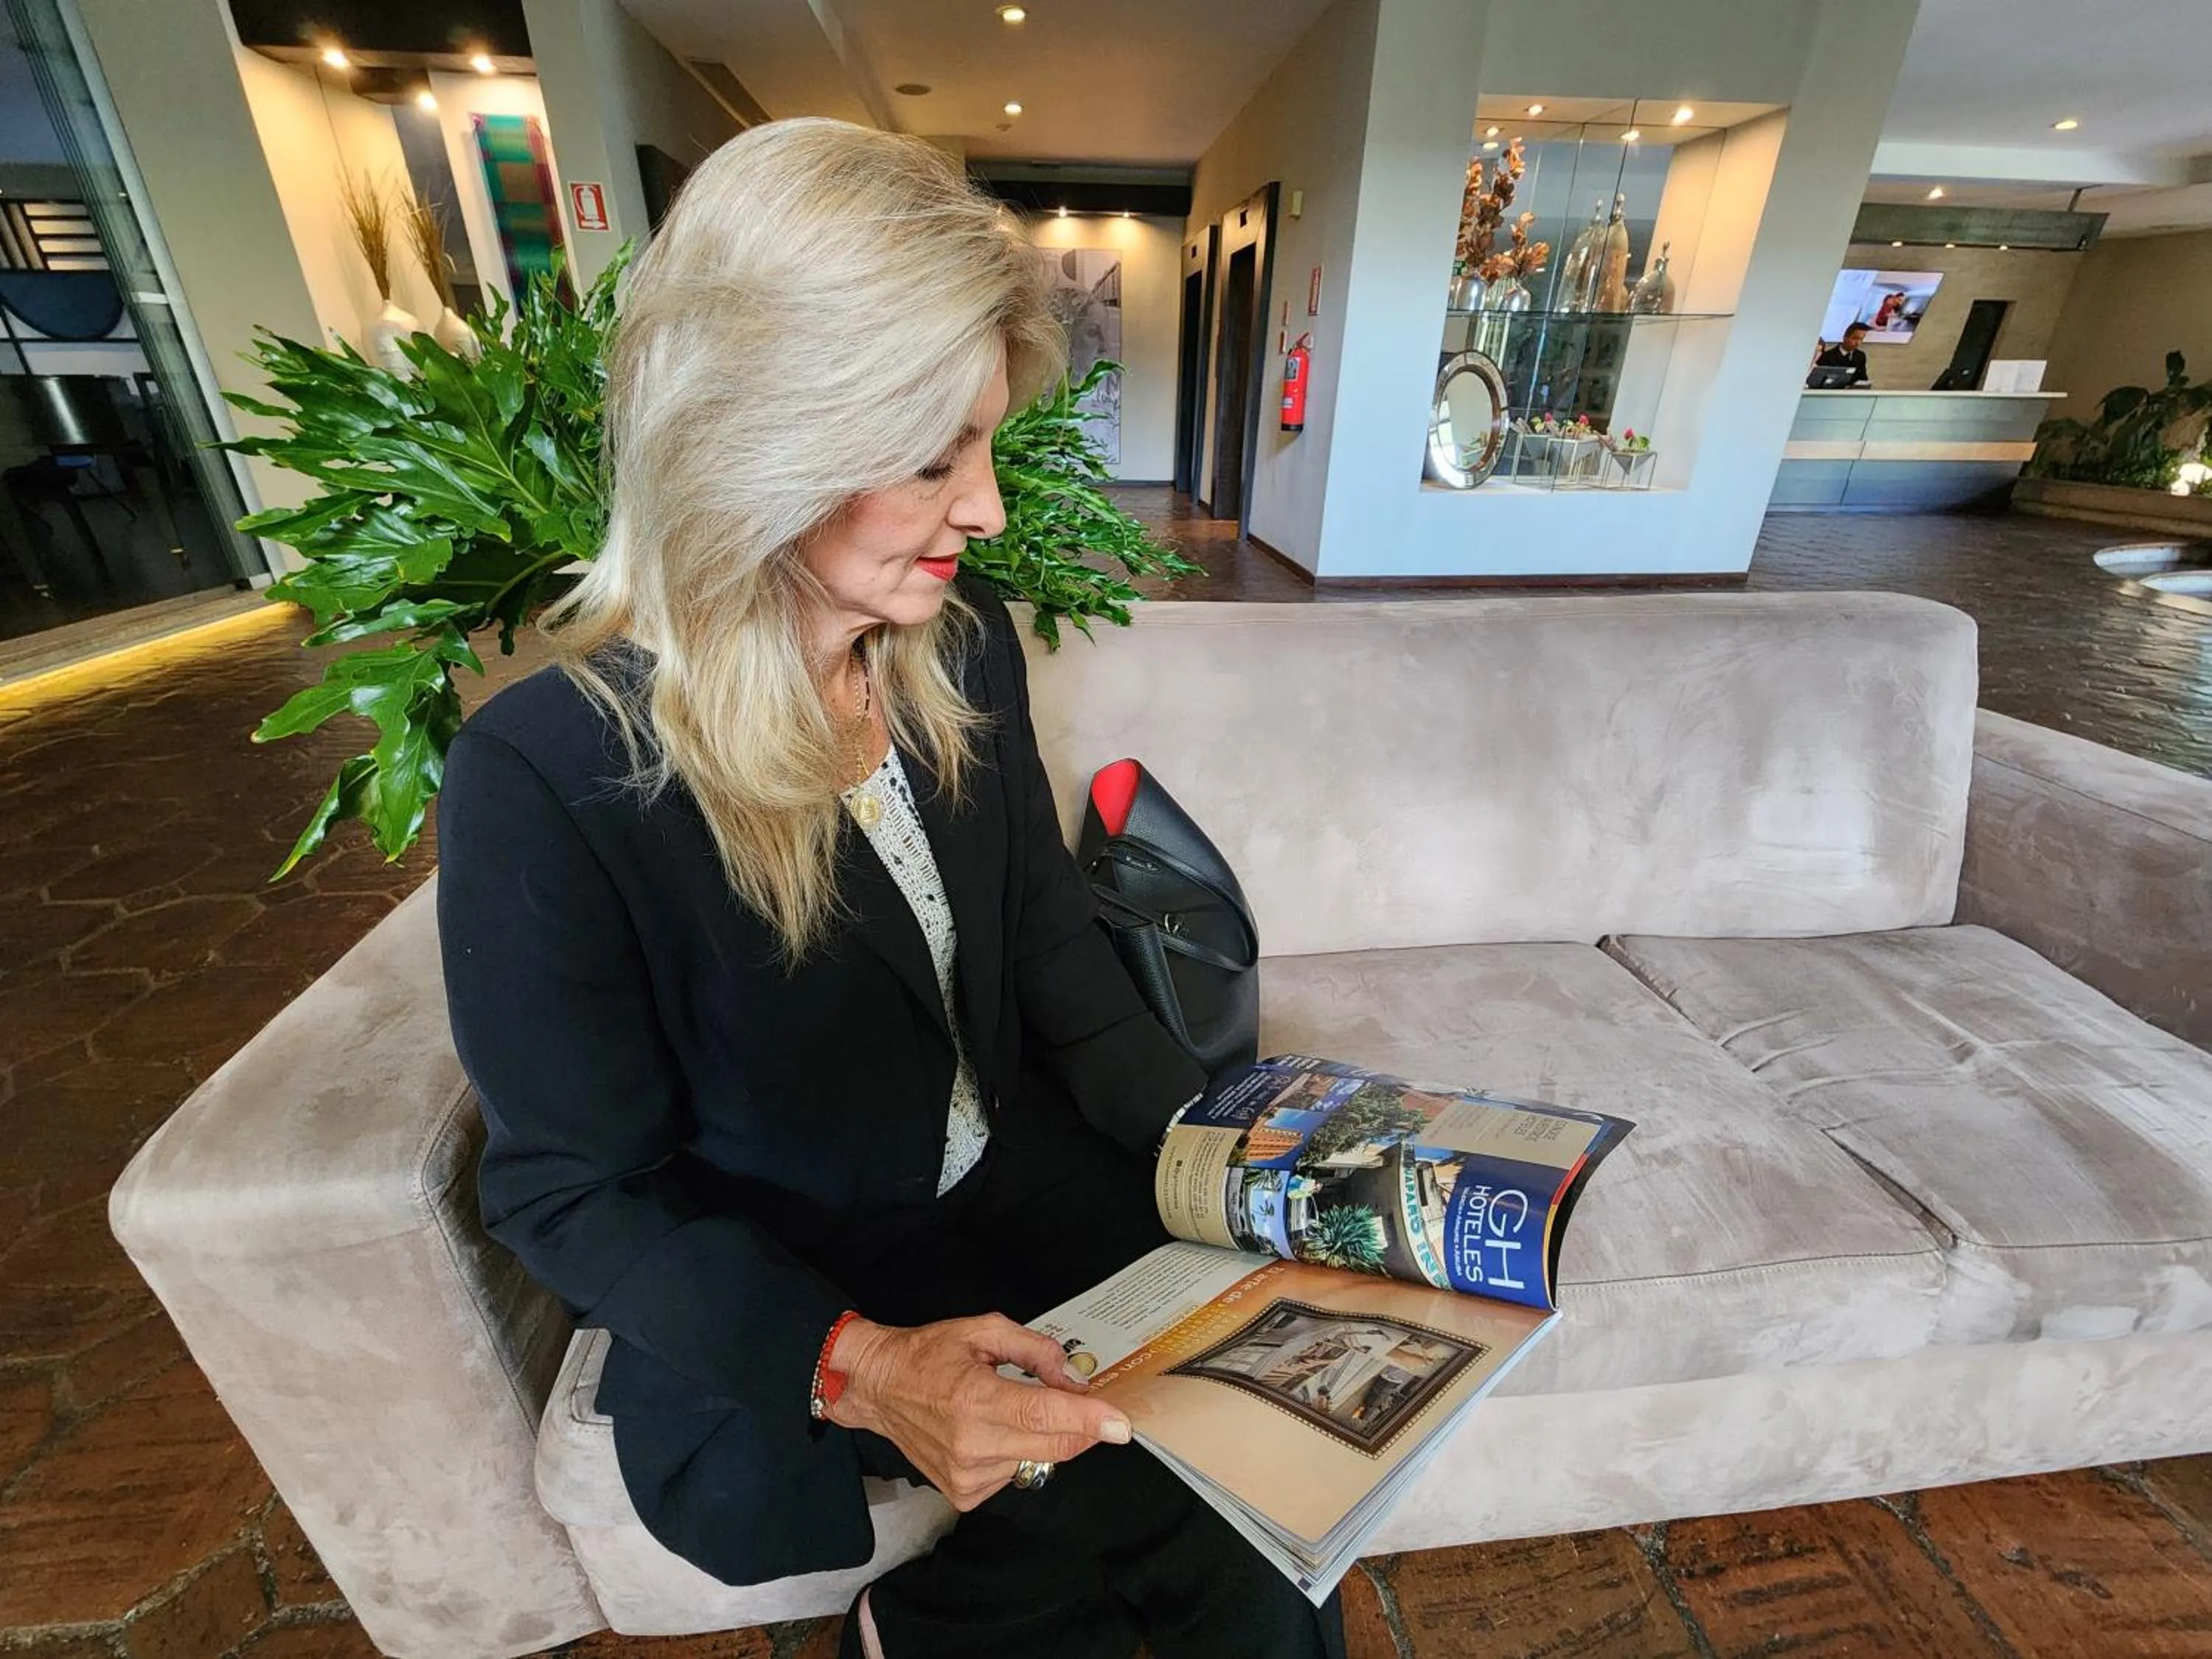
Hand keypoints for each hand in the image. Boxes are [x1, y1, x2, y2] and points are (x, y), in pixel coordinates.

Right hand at [824, 1313, 1130, 1510]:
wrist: (878, 1389)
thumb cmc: (928, 1355)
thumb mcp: (983, 1331)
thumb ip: (1035, 1350)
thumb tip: (1076, 1379)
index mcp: (974, 1399)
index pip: (1044, 1415)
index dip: (1088, 1419)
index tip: (1122, 1425)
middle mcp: (971, 1444)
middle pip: (1052, 1445)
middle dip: (1082, 1428)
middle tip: (1089, 1407)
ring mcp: (966, 1476)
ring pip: (1037, 1461)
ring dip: (1042, 1437)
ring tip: (1007, 1409)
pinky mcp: (963, 1495)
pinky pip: (1014, 1475)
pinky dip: (1017, 1453)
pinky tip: (992, 1433)